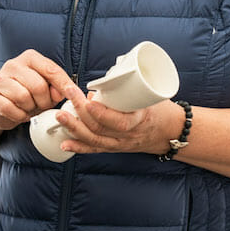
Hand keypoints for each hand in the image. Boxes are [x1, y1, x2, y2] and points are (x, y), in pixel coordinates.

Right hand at [0, 51, 77, 130]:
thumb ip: (56, 88)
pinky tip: (20, 113)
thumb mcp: (45, 89)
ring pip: (24, 97)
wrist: (0, 105)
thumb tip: (63, 92)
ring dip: (30, 108)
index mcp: (29, 58)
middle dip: (44, 101)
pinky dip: (19, 115)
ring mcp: (0, 79)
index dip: (64, 84)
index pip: (51, 69)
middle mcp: (13, 64)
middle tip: (42, 106)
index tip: (73, 94)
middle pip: (38, 86)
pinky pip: (10, 108)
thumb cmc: (26, 94)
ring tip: (29, 108)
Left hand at [56, 92, 180, 156]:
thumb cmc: (160, 109)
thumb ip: (130, 88)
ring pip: (95, 140)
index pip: (121, 122)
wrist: (168, 131)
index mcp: (141, 120)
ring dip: (75, 128)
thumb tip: (104, 81)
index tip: (90, 101)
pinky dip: (79, 147)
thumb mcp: (151, 95)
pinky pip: (95, 149)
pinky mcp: (114, 148)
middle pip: (101, 129)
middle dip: (81, 113)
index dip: (103, 113)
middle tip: (69, 96)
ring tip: (61, 116)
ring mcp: (120, 144)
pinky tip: (64, 143)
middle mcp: (129, 136)